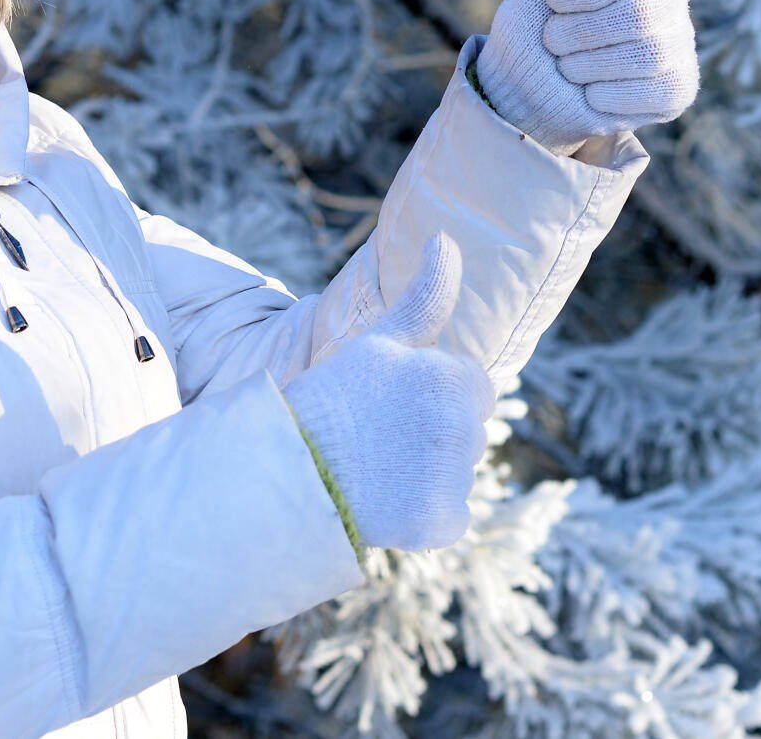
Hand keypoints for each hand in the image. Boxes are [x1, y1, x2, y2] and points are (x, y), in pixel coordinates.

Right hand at [281, 235, 495, 550]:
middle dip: (433, 434)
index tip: (391, 402)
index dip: (431, 393)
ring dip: (427, 474)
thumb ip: (425, 296)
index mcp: (455, 380)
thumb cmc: (333, 398)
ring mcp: (453, 480)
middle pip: (469, 431)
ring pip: (458, 474)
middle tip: (379, 435)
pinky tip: (383, 500)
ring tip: (377, 466)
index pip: (473, 387)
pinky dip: (421, 516)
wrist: (287, 469)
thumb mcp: (380, 343)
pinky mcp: (441, 523)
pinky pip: (449, 517)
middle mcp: (463, 429)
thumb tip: (447, 238)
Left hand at [474, 0, 698, 152]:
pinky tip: (594, 92)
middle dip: (575, 34)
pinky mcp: (681, 89)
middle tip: (557, 41)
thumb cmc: (542, 19)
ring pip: (644, 55)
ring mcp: (682, 45)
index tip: (553, 1)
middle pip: (636, 15)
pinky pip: (651, 95)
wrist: (531, 85)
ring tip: (572, 65)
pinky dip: (607, 99)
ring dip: (587, 66)